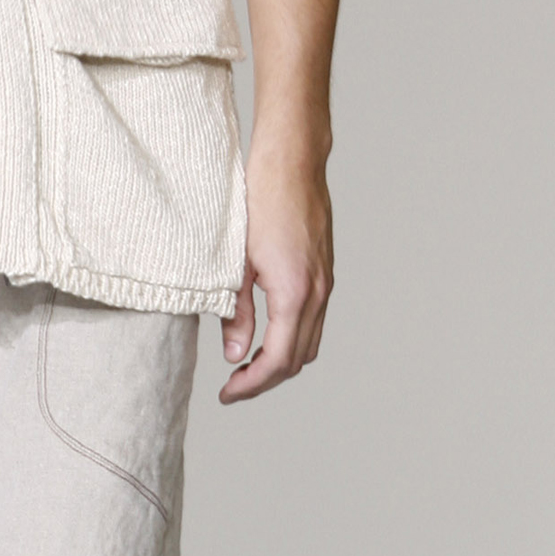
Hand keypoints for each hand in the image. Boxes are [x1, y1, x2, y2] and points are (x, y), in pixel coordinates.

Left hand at [220, 130, 333, 402]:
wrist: (292, 162)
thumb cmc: (260, 201)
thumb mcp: (237, 262)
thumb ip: (236, 312)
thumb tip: (235, 354)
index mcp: (295, 293)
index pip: (278, 360)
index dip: (252, 385)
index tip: (228, 393)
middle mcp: (318, 292)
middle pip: (298, 359)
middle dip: (266, 379)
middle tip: (234, 385)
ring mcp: (326, 282)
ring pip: (310, 341)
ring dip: (282, 359)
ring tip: (248, 363)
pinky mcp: (325, 272)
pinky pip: (314, 319)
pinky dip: (293, 336)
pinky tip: (267, 332)